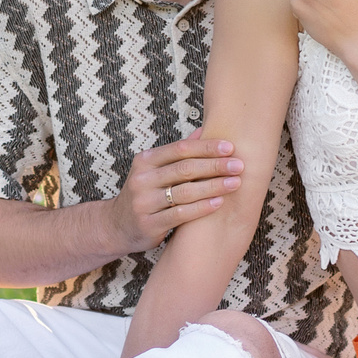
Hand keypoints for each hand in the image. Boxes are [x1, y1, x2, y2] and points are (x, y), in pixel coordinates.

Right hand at [113, 135, 243, 252]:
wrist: (117, 226)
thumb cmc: (144, 194)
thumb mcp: (154, 170)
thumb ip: (178, 153)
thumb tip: (204, 130)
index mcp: (145, 161)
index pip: (180, 149)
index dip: (206, 147)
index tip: (230, 147)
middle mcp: (142, 179)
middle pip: (185, 169)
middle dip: (215, 166)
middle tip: (239, 165)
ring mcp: (144, 202)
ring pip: (185, 192)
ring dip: (214, 186)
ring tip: (235, 183)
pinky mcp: (149, 224)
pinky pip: (180, 214)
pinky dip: (202, 208)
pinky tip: (219, 202)